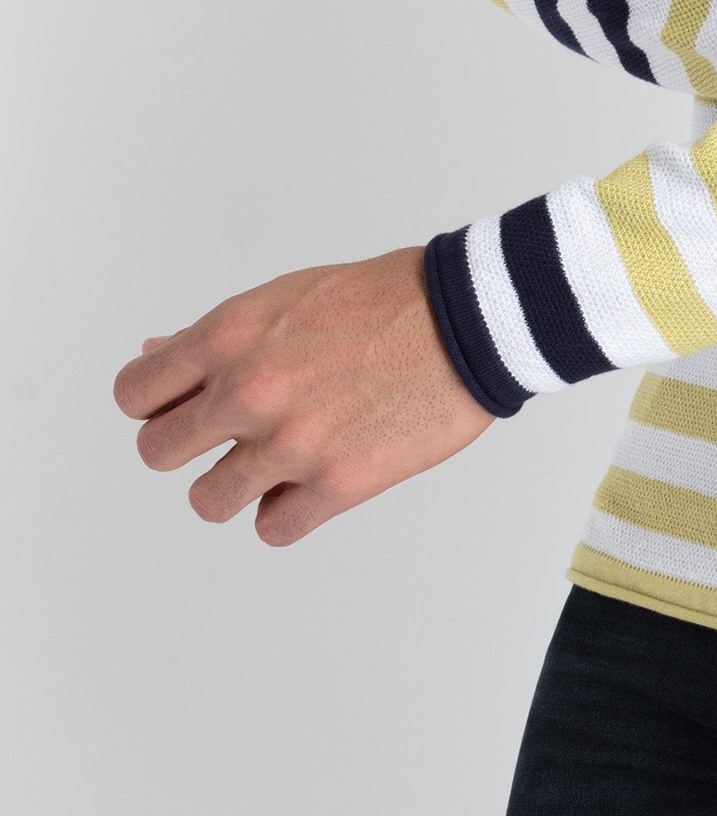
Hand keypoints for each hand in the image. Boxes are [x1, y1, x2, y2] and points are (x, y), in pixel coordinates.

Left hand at [112, 245, 495, 544]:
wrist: (471, 319)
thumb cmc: (387, 299)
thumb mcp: (289, 297)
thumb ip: (218, 337)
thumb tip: (156, 358)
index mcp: (233, 334)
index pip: (136, 394)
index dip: (155, 403)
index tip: (181, 405)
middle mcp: (250, 390)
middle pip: (157, 452)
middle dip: (189, 445)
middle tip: (230, 435)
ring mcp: (291, 443)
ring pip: (208, 500)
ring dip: (239, 483)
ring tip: (279, 459)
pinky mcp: (336, 485)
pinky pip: (272, 528)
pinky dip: (288, 510)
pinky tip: (314, 479)